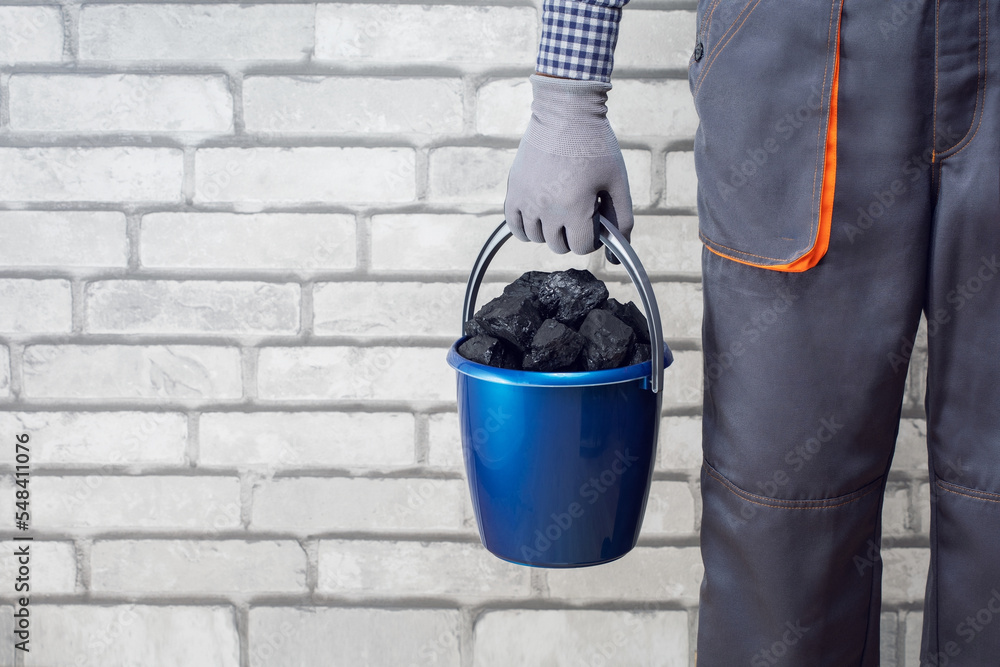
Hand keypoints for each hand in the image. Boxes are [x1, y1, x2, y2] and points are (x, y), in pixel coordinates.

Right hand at [504, 73, 633, 263]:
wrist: (565, 112)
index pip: (582, 247)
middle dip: (573, 234)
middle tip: (580, 210)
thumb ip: (621, 221)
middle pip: (559, 246)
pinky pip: (514, 225)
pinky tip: (539, 217)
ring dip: (551, 231)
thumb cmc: (596, 146)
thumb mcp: (618, 183)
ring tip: (562, 208)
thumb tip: (616, 256)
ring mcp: (526, 200)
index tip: (596, 218)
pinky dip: (525, 228)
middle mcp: (547, 209)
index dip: (594, 236)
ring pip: (537, 238)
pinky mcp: (513, 189)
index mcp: (575, 209)